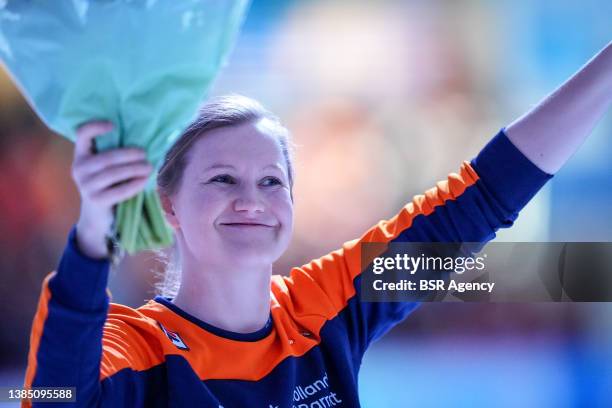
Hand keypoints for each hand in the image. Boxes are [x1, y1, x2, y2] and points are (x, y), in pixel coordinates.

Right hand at [72, 121, 151, 258]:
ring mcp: (86, 186)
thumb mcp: (105, 168)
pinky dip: (135, 184)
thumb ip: (114, 155)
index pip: (82, 134)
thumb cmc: (108, 185)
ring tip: (149, 167)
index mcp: (80, 155)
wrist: (97, 216)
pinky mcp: (96, 200)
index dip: (96, 126)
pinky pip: (120, 190)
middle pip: (108, 157)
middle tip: (146, 154)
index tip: (114, 125)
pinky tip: (144, 181)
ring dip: (136, 169)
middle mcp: (79, 169)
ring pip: (115, 173)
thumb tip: (144, 141)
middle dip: (130, 155)